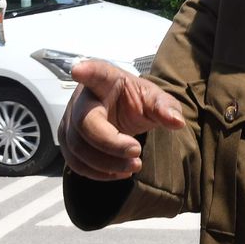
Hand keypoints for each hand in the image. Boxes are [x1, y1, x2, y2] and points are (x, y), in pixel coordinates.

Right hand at [59, 59, 185, 180]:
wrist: (126, 113)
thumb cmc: (138, 102)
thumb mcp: (155, 100)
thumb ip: (166, 108)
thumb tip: (177, 121)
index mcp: (105, 79)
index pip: (95, 73)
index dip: (86, 71)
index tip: (79, 70)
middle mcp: (82, 98)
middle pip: (85, 123)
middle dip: (111, 145)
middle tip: (137, 153)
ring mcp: (70, 119)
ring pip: (77, 147)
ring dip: (105, 164)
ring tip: (133, 167)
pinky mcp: (68, 140)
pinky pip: (75, 162)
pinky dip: (97, 173)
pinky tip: (118, 173)